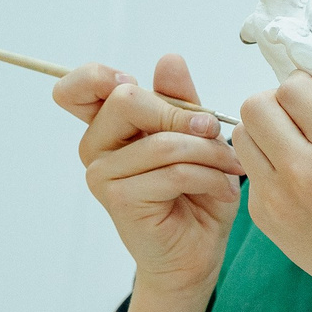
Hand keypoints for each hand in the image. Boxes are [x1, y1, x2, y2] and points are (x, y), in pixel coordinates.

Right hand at [57, 55, 243, 297]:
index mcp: (109, 125)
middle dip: (183, 113)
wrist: (197, 253)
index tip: (140, 83)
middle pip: (126, 100)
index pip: (80, 86)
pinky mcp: (120, 199)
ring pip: (162, 141)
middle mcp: (96, 147)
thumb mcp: (197, 138)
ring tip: (231, 168)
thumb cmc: (197, 195)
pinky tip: (223, 190)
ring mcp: (102, 174)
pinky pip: (173, 172)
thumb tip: (169, 58)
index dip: (102, 76)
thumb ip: (181, 101)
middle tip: (214, 132)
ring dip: (210, 152)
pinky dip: (210, 177)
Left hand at [230, 40, 311, 298]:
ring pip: (242, 134)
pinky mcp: (264, 215)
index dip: (304, 87)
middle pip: (257, 105)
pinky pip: (248, 168)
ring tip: (290, 142)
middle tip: (297, 117)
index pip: (294, 87)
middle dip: (275, 103)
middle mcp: (309, 169)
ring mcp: (281, 195)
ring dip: (262, 130)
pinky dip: (264, 162)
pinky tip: (292, 175)